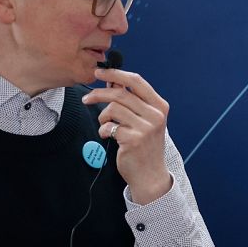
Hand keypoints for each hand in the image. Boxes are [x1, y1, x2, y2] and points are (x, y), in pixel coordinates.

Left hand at [82, 67, 172, 203]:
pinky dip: (103, 130)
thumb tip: (112, 82)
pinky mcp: (133, 140)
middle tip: (87, 98)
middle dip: (99, 94)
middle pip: (120, 94)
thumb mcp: (145, 120)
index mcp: (160, 106)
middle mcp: (155, 115)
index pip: (136, 81)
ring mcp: (146, 128)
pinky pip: (108, 126)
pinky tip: (108, 135)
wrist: (150, 174)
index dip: (115, 73)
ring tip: (105, 124)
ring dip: (102, 116)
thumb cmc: (145, 145)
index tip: (99, 72)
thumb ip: (132, 102)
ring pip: (112, 109)